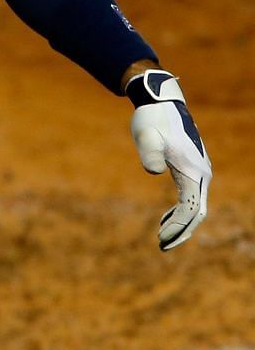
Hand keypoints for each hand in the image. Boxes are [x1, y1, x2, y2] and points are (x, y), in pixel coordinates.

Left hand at [127, 70, 211, 250]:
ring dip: (181, 225)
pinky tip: (165, 219)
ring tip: (162, 239)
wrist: (161, 103)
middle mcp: (202, 174)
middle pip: (198, 213)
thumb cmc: (152, 119)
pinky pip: (190, 198)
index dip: (178, 227)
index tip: (160, 239)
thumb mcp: (146, 135)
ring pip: (196, 207)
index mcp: (195, 171)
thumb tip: (153, 171)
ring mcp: (199, 172)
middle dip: (182, 232)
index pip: (191, 209)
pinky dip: (180, 212)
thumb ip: (149, 152)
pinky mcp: (192, 169)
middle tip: (161, 247)